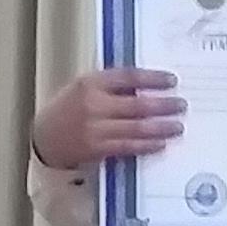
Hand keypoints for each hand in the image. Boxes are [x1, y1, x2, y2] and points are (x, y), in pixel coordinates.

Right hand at [31, 68, 181, 171]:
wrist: (45, 137)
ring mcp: (95, 128)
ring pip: (136, 128)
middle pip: (137, 104)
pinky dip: (146, 145)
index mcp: (91, 82)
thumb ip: (112, 85)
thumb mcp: (84, 87)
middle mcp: (94, 104)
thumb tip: (147, 86)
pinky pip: (127, 147)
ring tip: (177, 126)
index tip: (172, 81)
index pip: (129, 77)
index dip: (153, 78)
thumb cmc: (68, 109)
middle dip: (163, 105)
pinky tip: (160, 143)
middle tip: (181, 105)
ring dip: (160, 127)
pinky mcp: (97, 148)